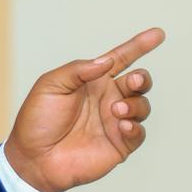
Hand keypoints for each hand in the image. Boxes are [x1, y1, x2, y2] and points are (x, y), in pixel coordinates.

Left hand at [5, 28, 165, 191]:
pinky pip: (138, 133)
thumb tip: (105, 61)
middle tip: (131, 82)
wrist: (33, 157)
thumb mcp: (50, 85)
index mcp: (92, 81)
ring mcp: (114, 122)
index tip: (158, 34)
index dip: (139, 46)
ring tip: (116, 109)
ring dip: (136, 104)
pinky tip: (122, 125)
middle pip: (138, 82)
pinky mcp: (118, 145)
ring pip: (142, 106)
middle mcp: (107, 99)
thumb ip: (78, 70)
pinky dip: (135, 127)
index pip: (120, 60)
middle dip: (141, 79)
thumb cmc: (37, 120)